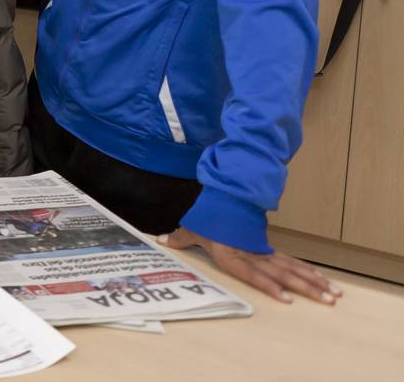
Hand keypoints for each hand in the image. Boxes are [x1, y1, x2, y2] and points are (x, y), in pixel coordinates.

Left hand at [160, 228, 342, 304]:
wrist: (228, 194)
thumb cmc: (209, 215)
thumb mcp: (193, 228)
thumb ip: (179, 238)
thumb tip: (160, 240)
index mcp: (233, 253)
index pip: (253, 273)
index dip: (269, 285)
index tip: (287, 298)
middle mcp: (252, 254)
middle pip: (282, 273)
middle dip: (306, 288)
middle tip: (328, 300)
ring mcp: (263, 252)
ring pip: (292, 269)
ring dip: (314, 282)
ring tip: (334, 295)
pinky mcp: (269, 249)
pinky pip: (291, 262)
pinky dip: (307, 271)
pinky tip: (323, 280)